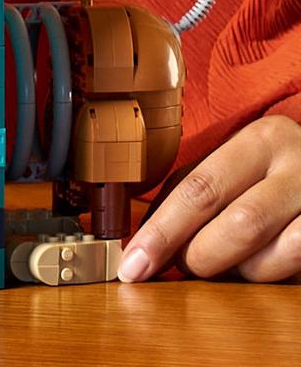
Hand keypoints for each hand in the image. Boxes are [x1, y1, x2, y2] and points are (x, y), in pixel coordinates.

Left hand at [118, 115, 300, 282]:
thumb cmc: (273, 174)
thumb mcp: (234, 166)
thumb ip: (193, 191)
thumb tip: (141, 237)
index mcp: (261, 140)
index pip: (199, 188)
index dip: (162, 232)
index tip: (132, 264)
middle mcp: (298, 165)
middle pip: (237, 223)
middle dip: (198, 256)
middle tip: (181, 267)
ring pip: (271, 256)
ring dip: (235, 271)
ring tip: (224, 263)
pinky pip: (296, 269)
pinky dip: (267, 276)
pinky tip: (258, 267)